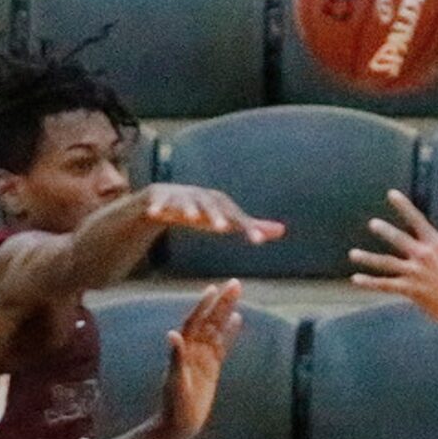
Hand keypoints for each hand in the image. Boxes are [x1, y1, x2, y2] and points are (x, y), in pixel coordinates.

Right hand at [143, 183, 284, 245]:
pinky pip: (158, 202)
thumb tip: (282, 230)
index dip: (247, 227)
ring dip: (188, 208)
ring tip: (191, 218)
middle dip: (216, 216)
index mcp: (220, 204)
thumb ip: (252, 225)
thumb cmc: (205, 212)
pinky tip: (155, 215)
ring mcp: (180, 196)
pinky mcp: (160, 197)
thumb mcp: (228, 218)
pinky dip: (156, 207)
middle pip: (211, 206)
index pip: (236, 217)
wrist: (169, 197)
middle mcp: (202, 198)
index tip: (258, 241)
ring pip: (185, 203)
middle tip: (222, 228)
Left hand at [159, 281, 243, 438]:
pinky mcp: (211, 368)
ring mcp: (202, 357)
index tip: (213, 289)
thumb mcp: (175, 382)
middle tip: (235, 284)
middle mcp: (193, 350)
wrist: (178, 425)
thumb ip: (175, 358)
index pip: (195, 322)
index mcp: (184, 350)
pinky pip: (222, 345)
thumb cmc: (174, 405)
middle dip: (221, 302)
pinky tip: (238, 319)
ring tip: (236, 293)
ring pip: (217, 329)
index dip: (203, 306)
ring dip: (226, 311)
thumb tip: (172, 334)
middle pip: (209, 320)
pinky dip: (229, 332)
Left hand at [348, 189, 437, 325]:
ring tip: (353, 254)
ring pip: (387, 263)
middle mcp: (423, 255)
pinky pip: (385, 285)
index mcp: (435, 244)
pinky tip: (356, 279)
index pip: (416, 219)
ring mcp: (415, 273)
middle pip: (399, 239)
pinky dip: (370, 282)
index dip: (403, 206)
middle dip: (384, 230)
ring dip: (368, 258)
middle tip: (372, 224)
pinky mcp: (410, 290)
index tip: (391, 194)